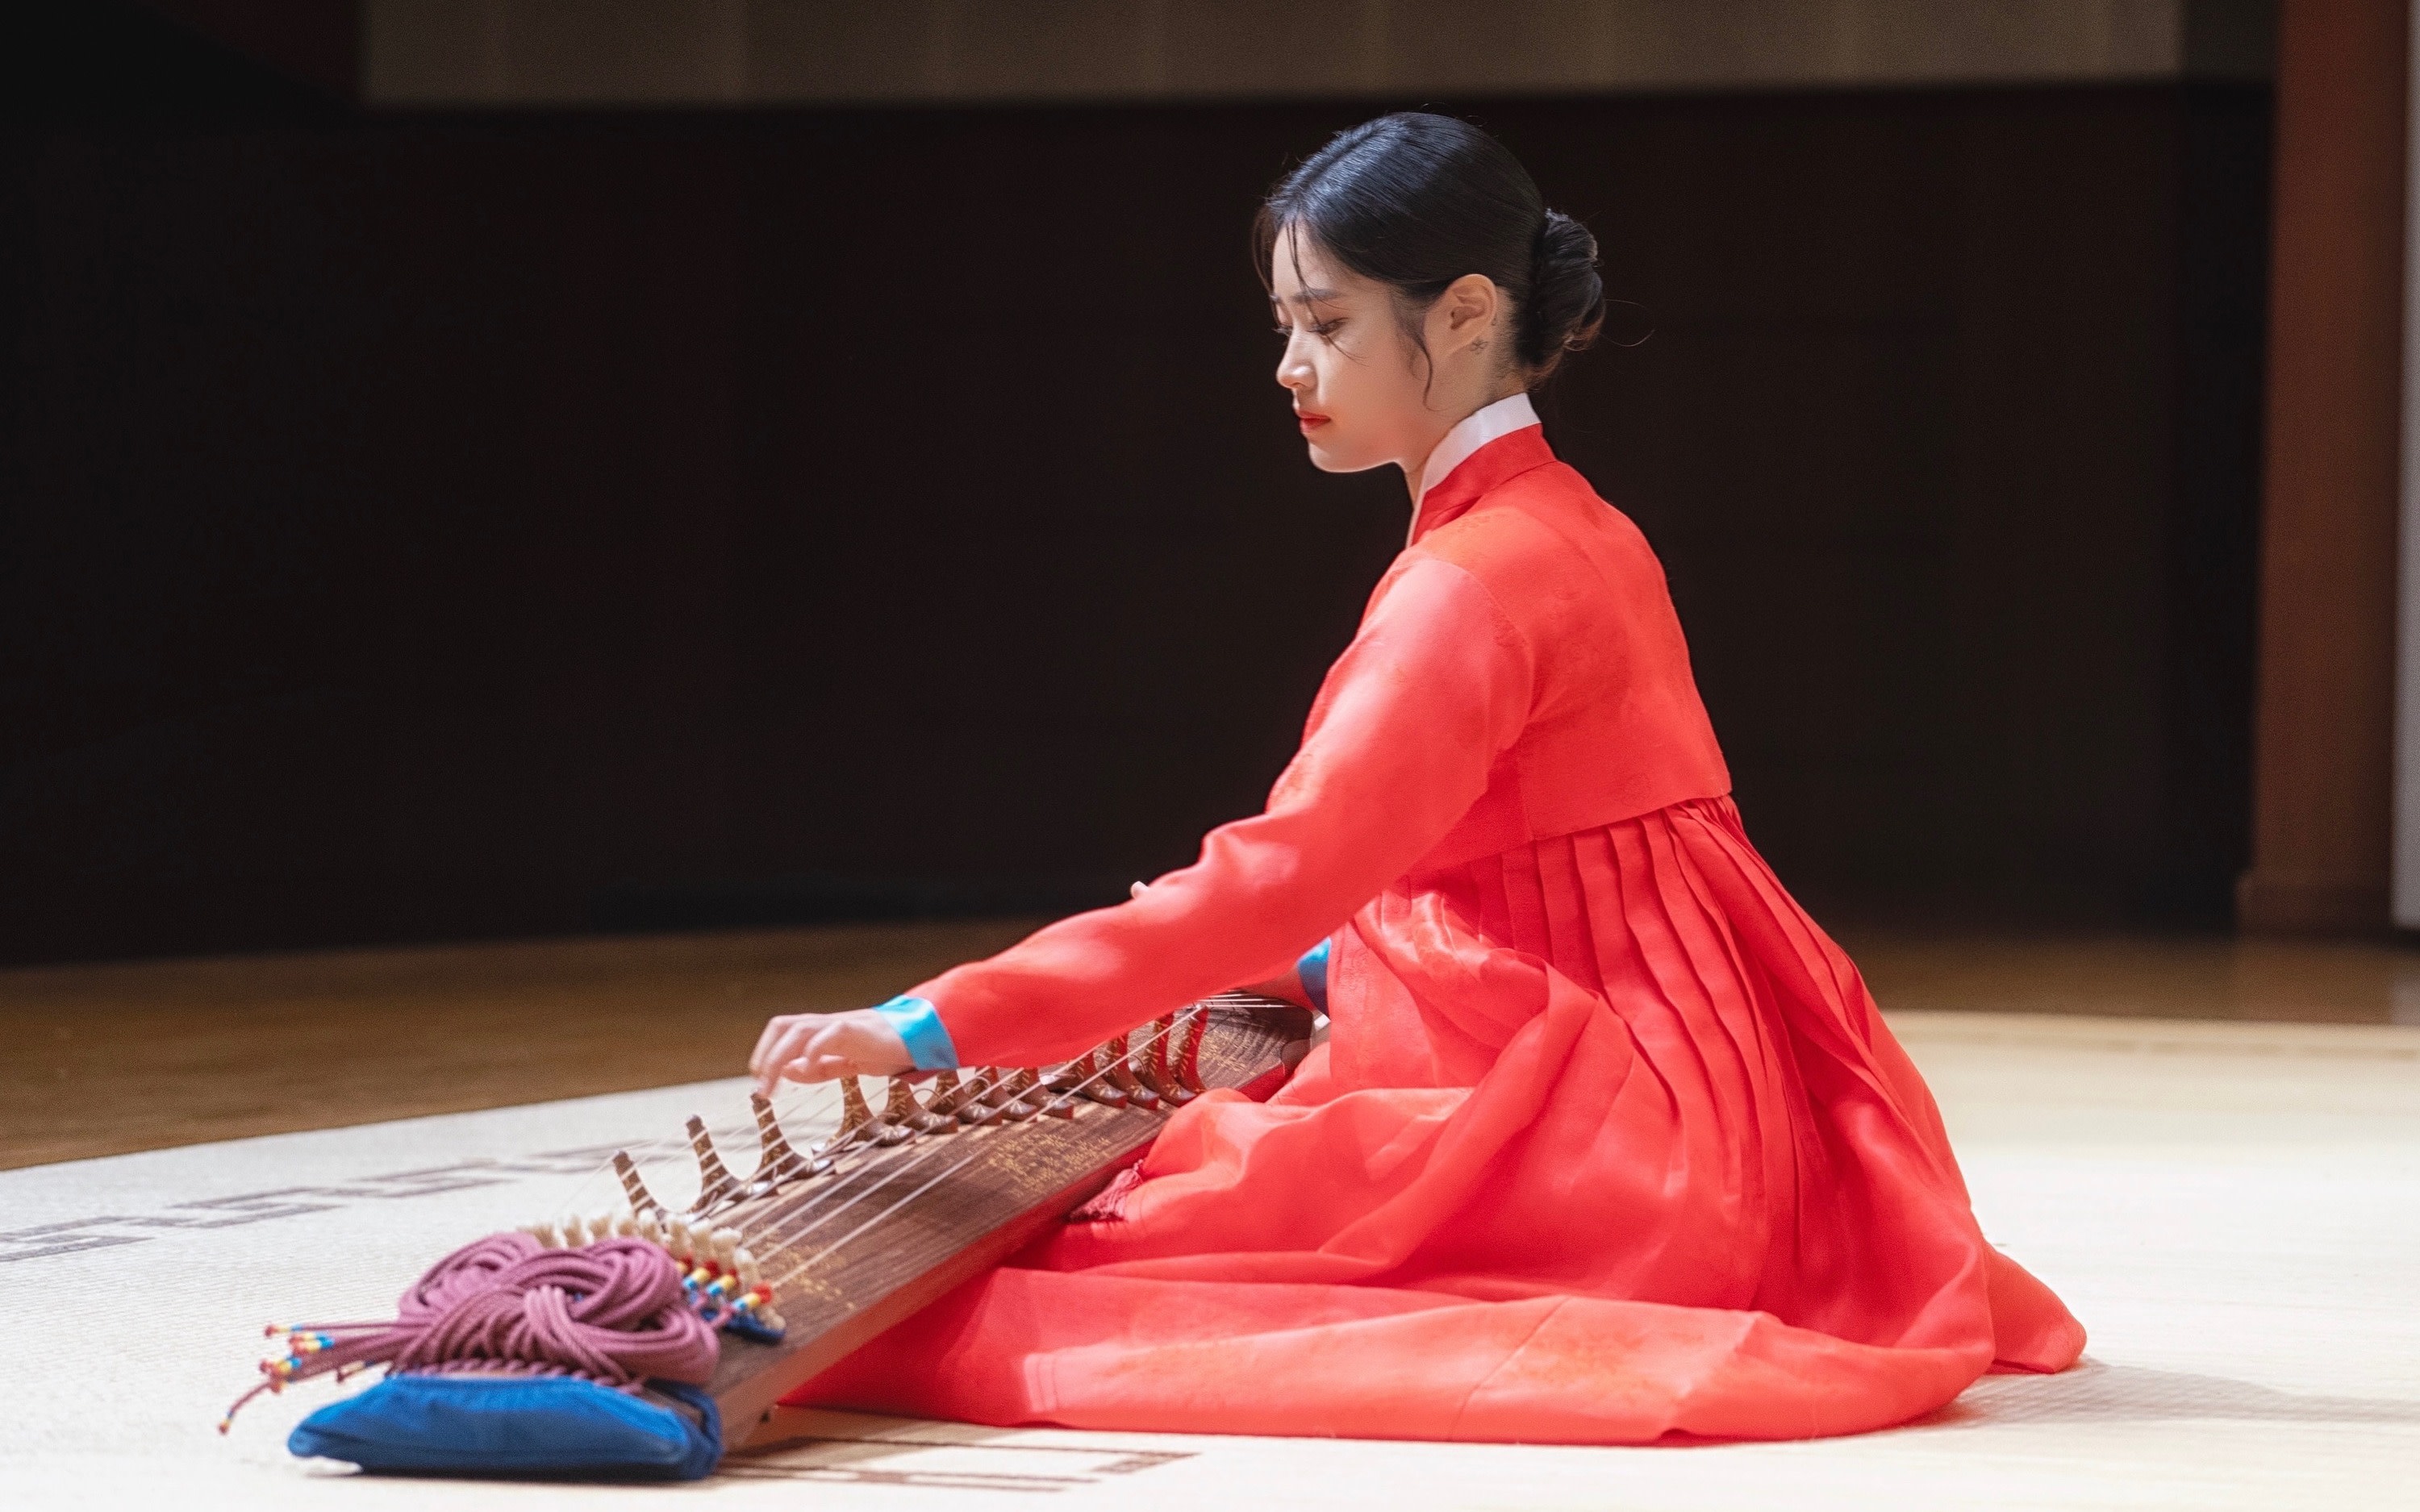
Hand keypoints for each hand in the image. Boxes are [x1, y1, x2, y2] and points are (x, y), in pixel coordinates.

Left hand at [750, 1008, 911, 1094]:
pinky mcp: (857, 1029)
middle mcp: (827, 1023)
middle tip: (761, 1087)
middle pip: (784, 1026)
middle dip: (767, 1055)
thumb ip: (819, 1069)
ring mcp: (841, 1024)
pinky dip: (812, 1050)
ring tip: (773, 1084)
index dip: (766, 1050)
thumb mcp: (846, 1063)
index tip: (759, 1078)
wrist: (918, 1039)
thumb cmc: (884, 1049)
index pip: (783, 1029)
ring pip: (799, 1029)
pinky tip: (807, 1066)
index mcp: (822, 1030)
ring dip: (779, 1056)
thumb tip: (789, 1072)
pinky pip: (828, 1034)